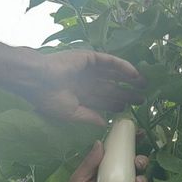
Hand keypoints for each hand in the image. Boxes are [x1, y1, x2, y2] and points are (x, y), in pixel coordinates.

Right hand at [23, 50, 144, 125]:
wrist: (37, 78)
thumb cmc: (49, 98)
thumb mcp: (71, 113)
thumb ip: (89, 117)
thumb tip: (104, 124)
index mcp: (80, 95)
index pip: (103, 100)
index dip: (116, 104)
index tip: (129, 109)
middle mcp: (86, 81)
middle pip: (111, 87)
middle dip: (126, 93)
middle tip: (142, 99)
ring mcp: (88, 68)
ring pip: (114, 74)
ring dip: (128, 79)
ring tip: (144, 85)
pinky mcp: (90, 57)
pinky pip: (111, 61)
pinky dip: (123, 66)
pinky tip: (135, 73)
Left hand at [55, 141, 149, 181]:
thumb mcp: (79, 178)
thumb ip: (90, 162)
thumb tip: (100, 142)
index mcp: (105, 169)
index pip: (119, 153)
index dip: (130, 143)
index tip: (138, 133)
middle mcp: (116, 179)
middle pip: (133, 166)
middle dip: (141, 161)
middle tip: (140, 161)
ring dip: (142, 179)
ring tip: (139, 180)